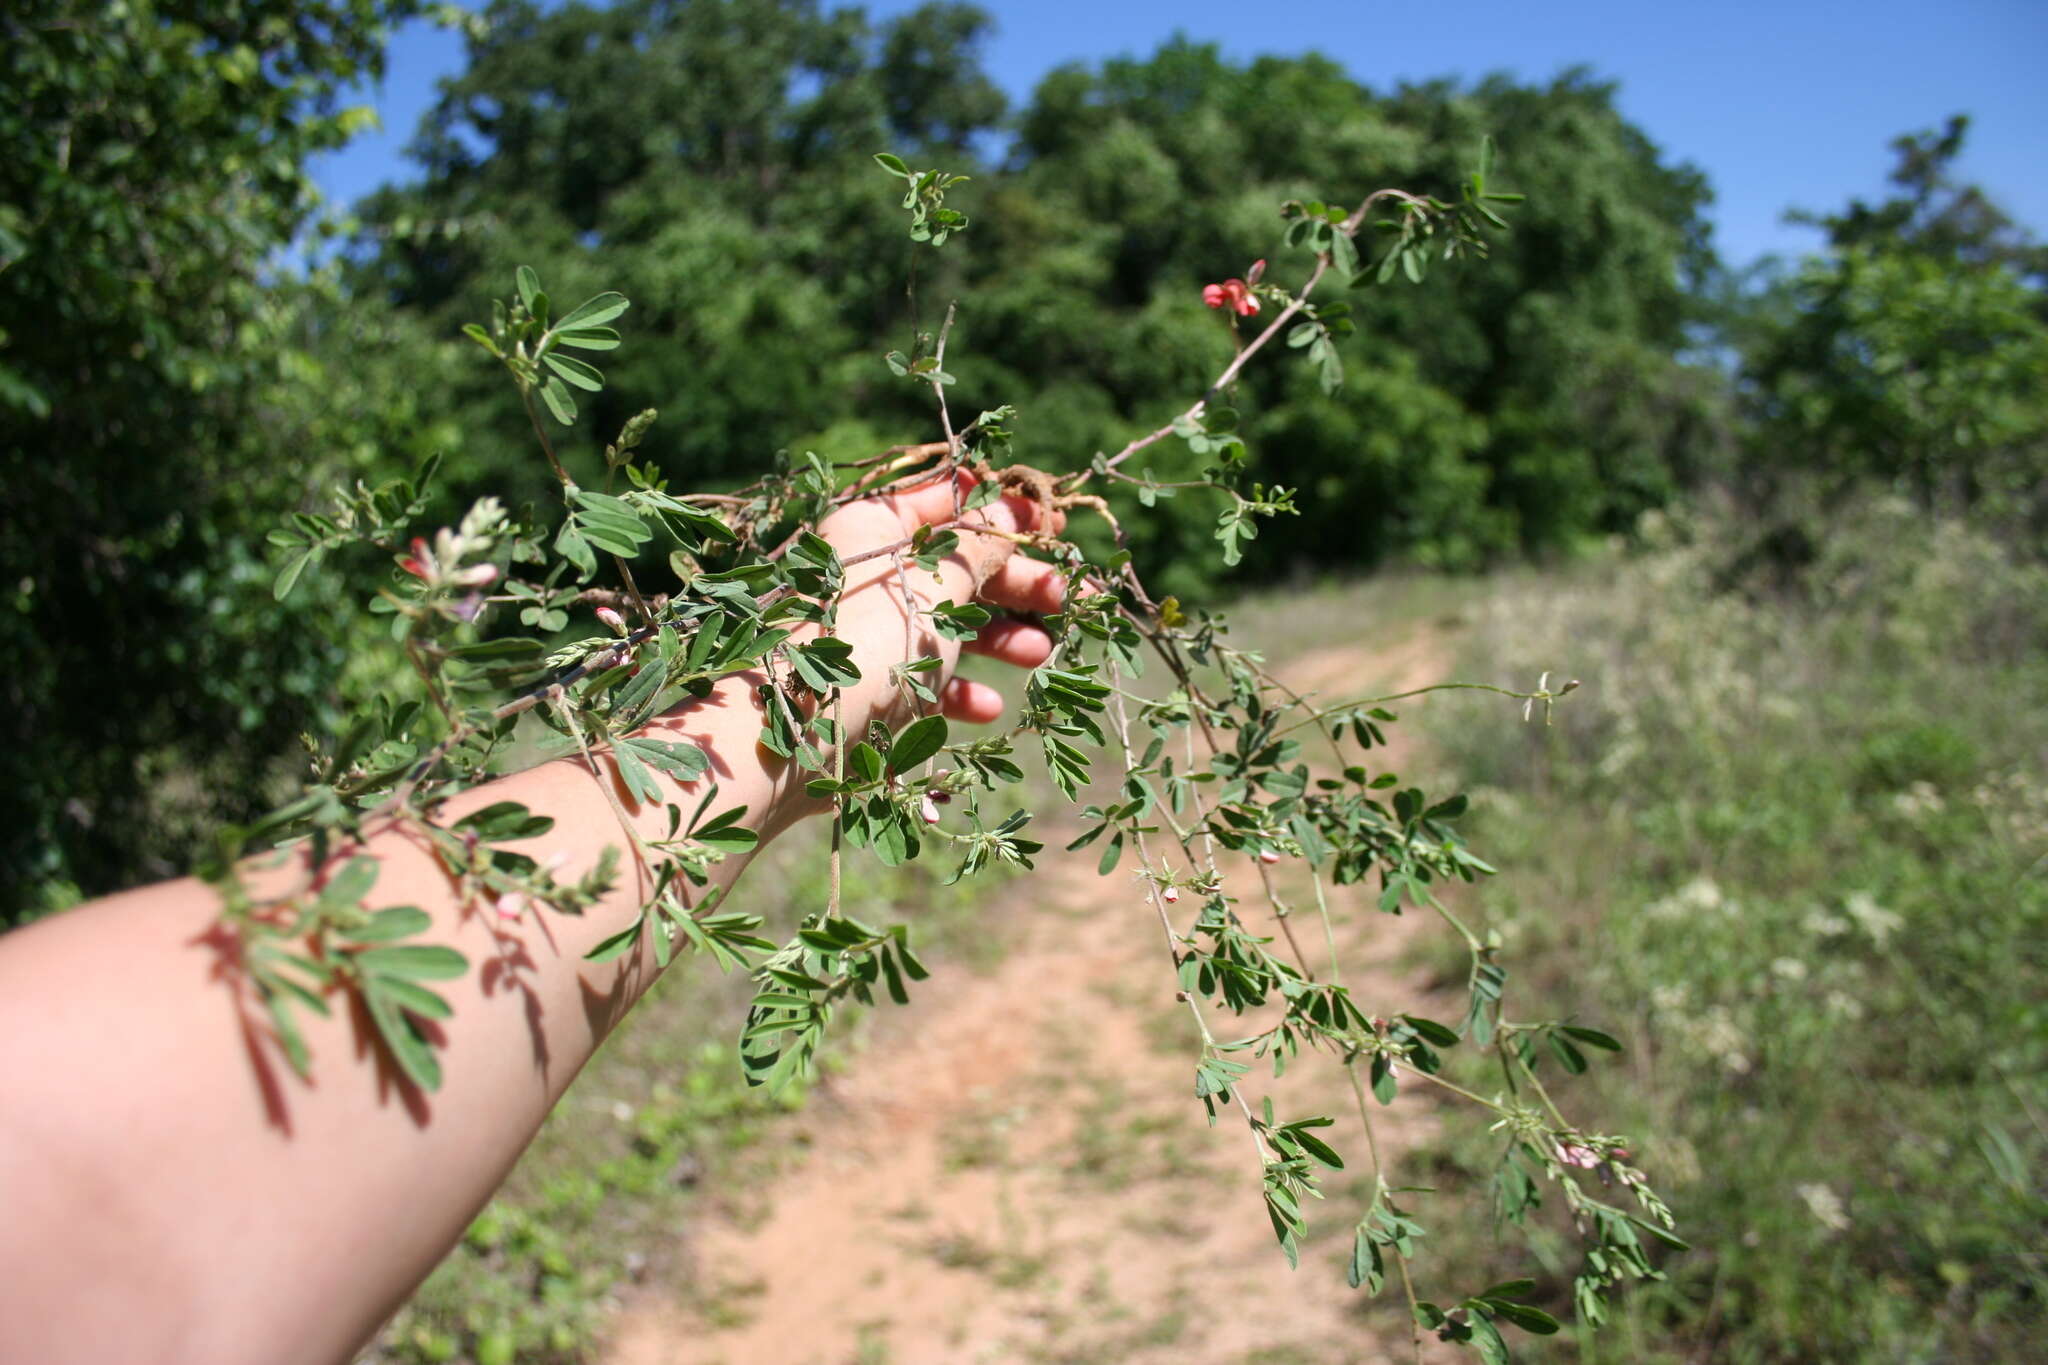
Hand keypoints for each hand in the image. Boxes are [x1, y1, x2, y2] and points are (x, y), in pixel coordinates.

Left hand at [816, 465, 1066, 730]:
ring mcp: (865, 631)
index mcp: (875, 526)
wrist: (791, 737)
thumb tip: (1014, 507)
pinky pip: (922, 676)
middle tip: (1068, 598)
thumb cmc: (873, 642)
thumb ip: (983, 546)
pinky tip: (990, 707)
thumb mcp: (941, 585)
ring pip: (945, 622)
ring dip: (999, 636)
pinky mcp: (865, 686)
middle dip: (1016, 582)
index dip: (1006, 510)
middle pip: (956, 566)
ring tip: (1042, 653)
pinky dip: (958, 687)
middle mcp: (865, 570)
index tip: (1057, 527)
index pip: (949, 500)